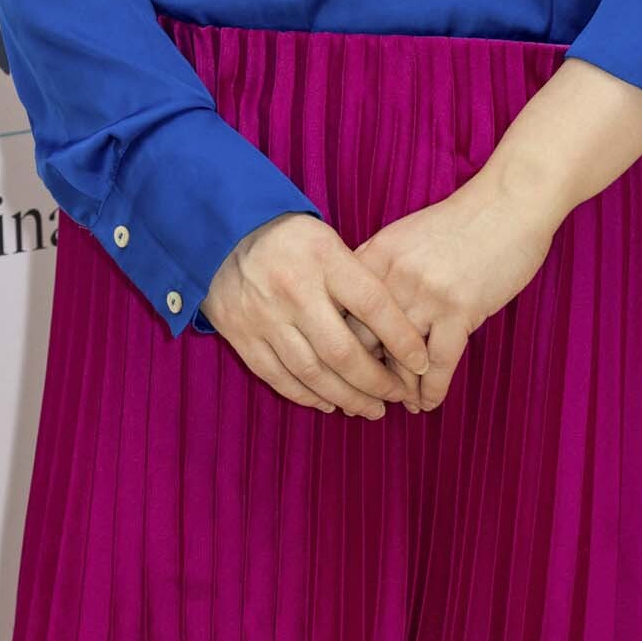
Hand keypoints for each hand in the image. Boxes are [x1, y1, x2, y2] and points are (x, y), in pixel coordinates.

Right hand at [200, 211, 434, 416]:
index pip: (373, 305)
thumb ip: (357, 279)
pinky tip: (329, 403)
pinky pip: (278, 376)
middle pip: (343, 350)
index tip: (421, 362)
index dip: (401, 339)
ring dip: (346, 397)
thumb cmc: (288, 237)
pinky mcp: (240, 335)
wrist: (220, 231)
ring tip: (370, 409)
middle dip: (375, 382)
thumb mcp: (328, 240)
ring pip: (312, 372)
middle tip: (397, 397)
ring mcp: (264, 316)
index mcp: (323, 259)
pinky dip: (306, 396)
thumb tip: (396, 329)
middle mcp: (293, 290)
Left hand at [344, 171, 564, 413]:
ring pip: (398, 357)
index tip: (335, 368)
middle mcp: (393, 277)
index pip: (340, 311)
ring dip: (398, 388)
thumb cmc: (459, 221)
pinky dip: (430, 389)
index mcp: (374, 256)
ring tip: (398, 404)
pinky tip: (427, 404)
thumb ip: (378, 268)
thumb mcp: (404, 236)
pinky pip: (438, 363)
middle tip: (362, 396)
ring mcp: (425, 294)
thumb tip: (355, 305)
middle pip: (362, 339)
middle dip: (360, 374)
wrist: (509, 203)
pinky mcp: (459, 309)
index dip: (335, 345)